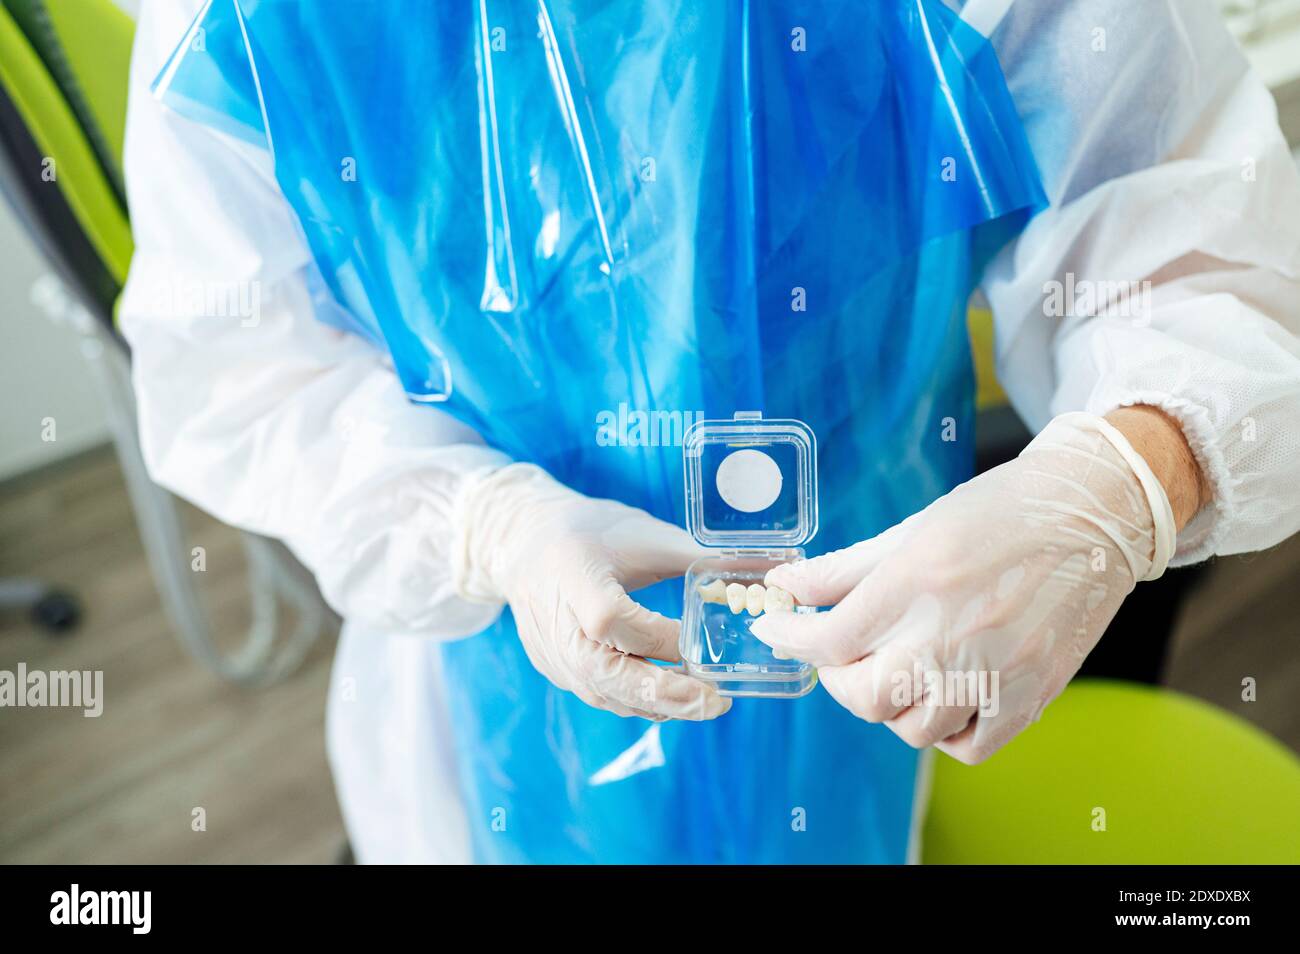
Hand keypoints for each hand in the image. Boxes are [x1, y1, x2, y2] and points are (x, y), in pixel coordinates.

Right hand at [456, 464, 730, 720]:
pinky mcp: (556, 670)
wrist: (525, 543)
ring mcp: (553, 653)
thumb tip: (771, 572)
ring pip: (605, 694)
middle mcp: (557, 624)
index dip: (659, 637)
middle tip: (717, 701)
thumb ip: (700, 559)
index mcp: (573, 576)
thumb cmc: (591, 531)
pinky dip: (639, 702)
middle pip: (606, 673)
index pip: (613, 620)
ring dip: (658, 704)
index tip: (701, 643)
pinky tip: (675, 698)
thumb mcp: (644, 533)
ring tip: (706, 702)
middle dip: (666, 693)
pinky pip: (600, 695)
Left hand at [752, 411, 1180, 762]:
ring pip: (912, 729)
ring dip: (890, 707)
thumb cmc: (998, 513)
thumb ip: (843, 568)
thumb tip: (783, 586)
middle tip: (842, 657)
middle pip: (864, 696)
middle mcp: (950, 634)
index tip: (776, 630)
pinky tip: (942, 697)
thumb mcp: (912, 528)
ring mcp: (995, 671)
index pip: (829, 639)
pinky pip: (968, 746)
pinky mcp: (1032, 696)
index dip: (790, 639)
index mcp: (915, 583)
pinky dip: (944, 732)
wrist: (1093, 515)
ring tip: (897, 673)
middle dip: (838, 679)